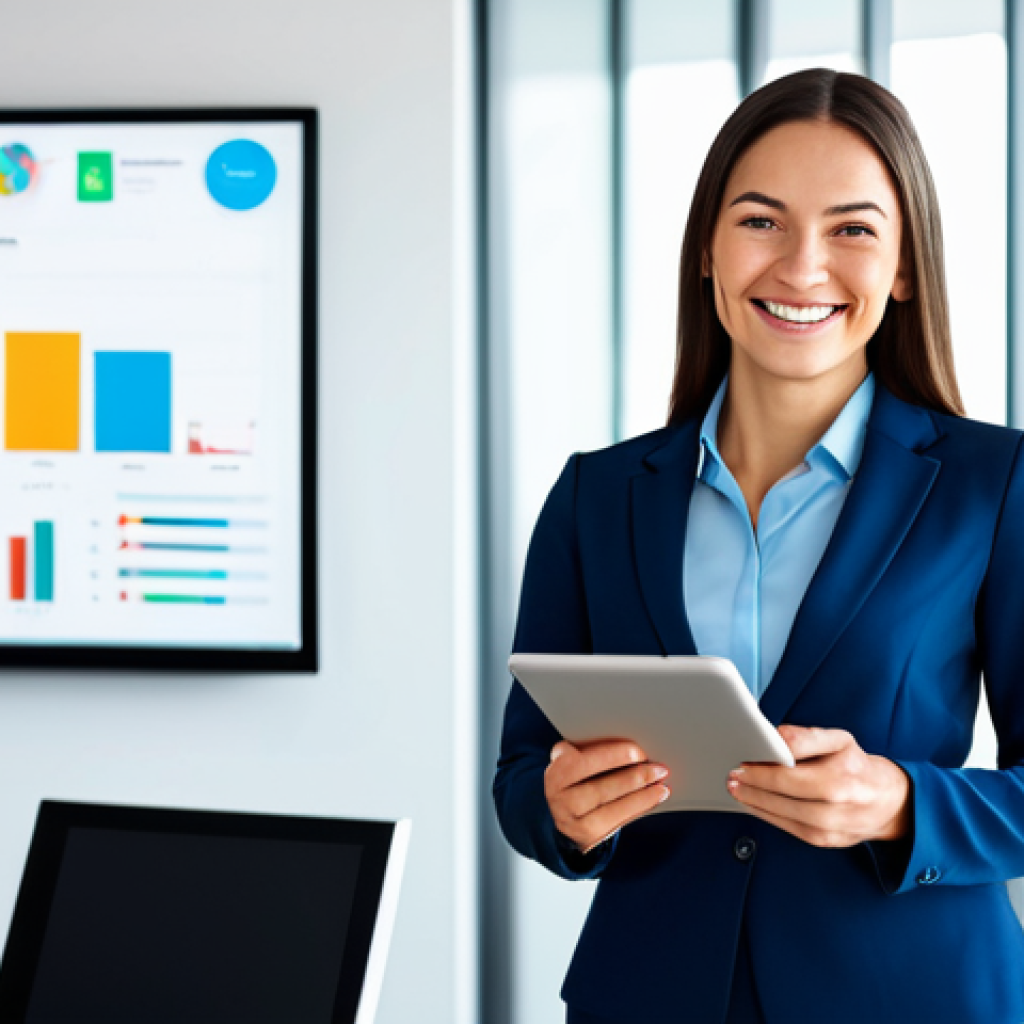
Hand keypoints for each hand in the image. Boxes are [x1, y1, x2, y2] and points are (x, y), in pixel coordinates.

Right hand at [545, 739, 670, 854]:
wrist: (560, 812)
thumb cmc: (576, 778)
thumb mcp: (575, 760)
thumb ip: (593, 751)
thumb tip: (634, 748)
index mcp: (557, 769)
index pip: (583, 761)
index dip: (613, 756)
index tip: (638, 752)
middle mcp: (558, 796)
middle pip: (600, 787)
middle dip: (634, 777)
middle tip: (658, 769)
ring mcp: (571, 818)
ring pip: (610, 806)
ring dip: (641, 796)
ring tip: (661, 786)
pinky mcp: (586, 835)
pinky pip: (617, 821)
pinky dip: (639, 808)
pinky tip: (653, 798)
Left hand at [726, 724, 910, 847]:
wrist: (888, 803)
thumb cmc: (856, 766)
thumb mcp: (838, 740)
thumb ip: (806, 736)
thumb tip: (774, 736)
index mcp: (842, 772)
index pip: (795, 765)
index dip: (765, 763)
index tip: (745, 757)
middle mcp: (840, 800)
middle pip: (786, 790)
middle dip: (755, 782)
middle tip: (733, 774)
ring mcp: (833, 825)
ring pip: (784, 813)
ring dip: (755, 800)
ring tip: (737, 788)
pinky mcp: (826, 841)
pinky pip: (788, 827)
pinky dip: (767, 814)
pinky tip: (753, 803)